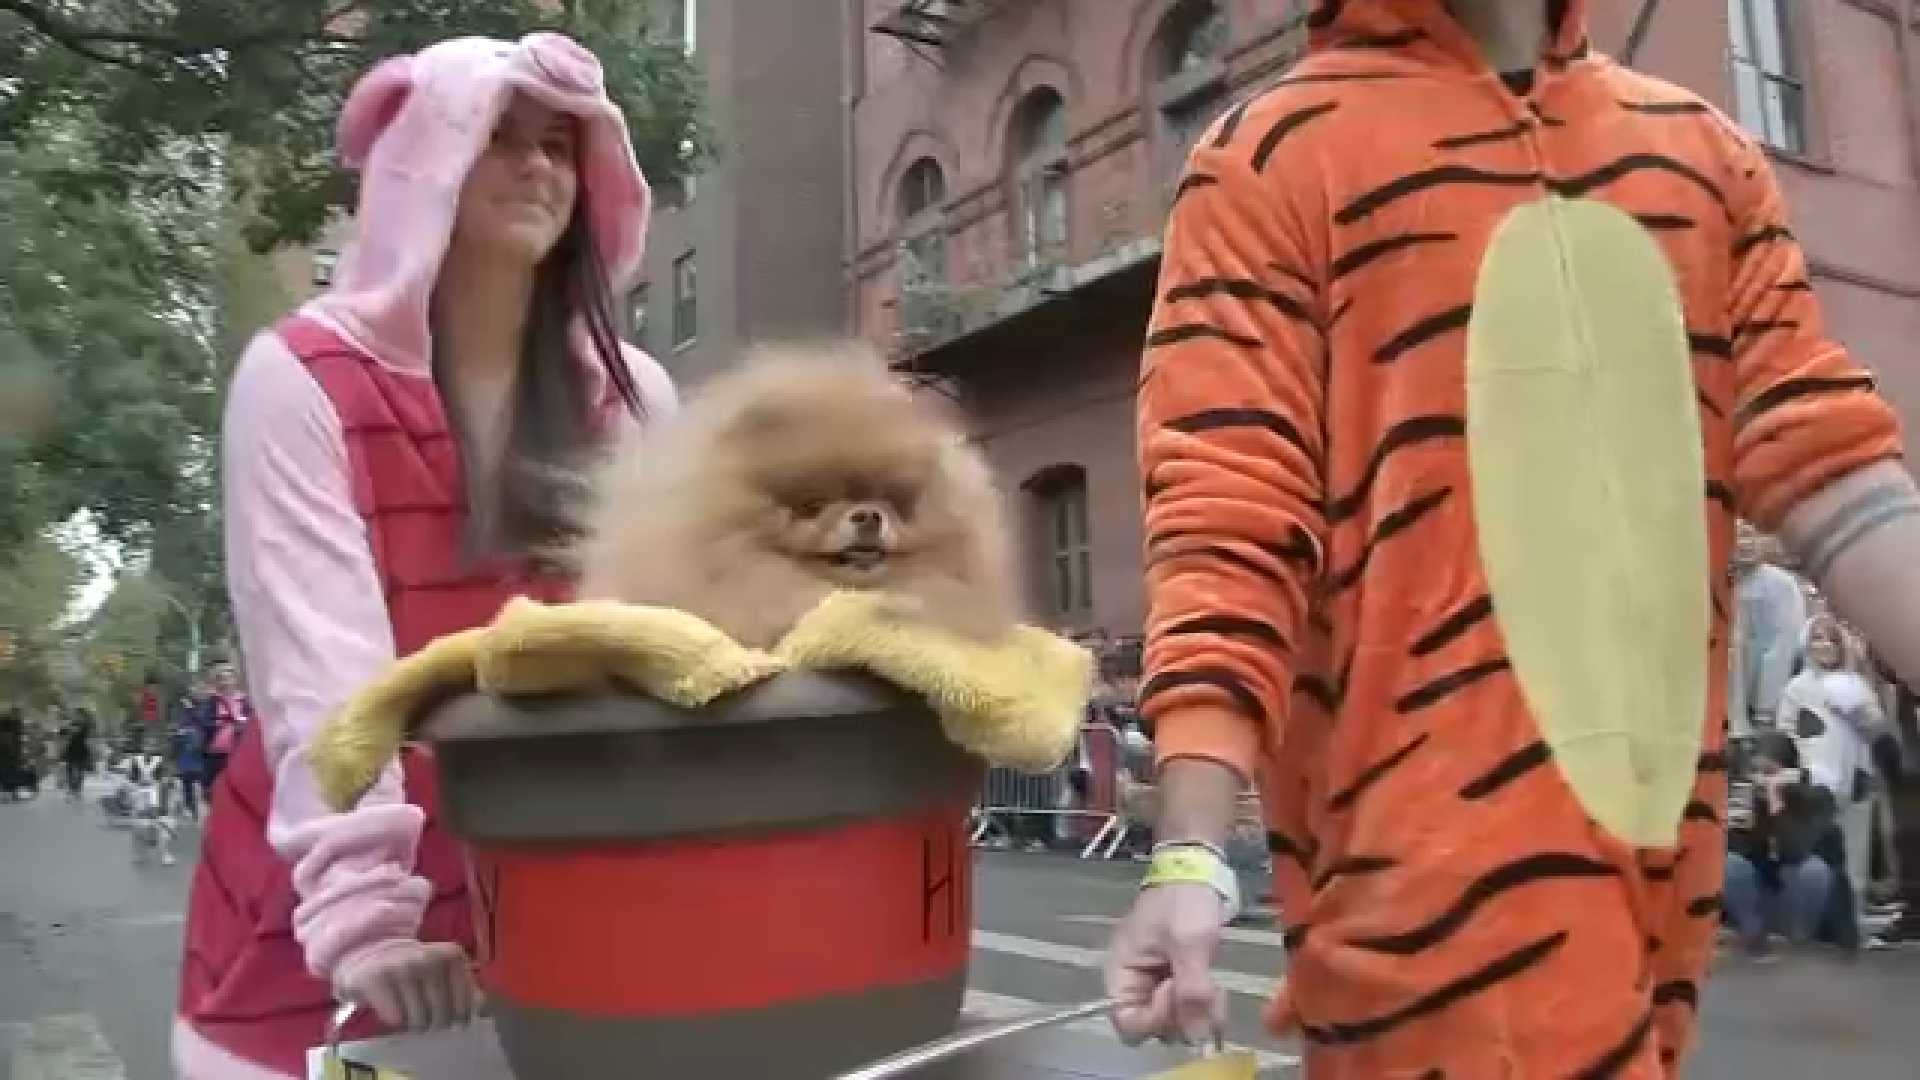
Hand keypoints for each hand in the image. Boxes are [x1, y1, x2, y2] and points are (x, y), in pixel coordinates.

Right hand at [337, 940, 479, 1032]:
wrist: (367, 954)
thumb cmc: (412, 970)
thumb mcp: (443, 971)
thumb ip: (464, 987)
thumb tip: (481, 1007)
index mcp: (452, 955)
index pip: (466, 1005)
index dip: (458, 1018)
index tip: (450, 1020)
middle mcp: (429, 958)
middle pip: (443, 1015)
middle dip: (434, 1023)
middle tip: (426, 1019)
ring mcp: (402, 967)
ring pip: (419, 1020)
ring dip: (413, 1024)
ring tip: (408, 1015)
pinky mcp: (376, 980)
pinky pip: (396, 1019)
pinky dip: (394, 1022)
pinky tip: (391, 1011)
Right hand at [1104, 881, 1227, 1045]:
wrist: (1197, 870)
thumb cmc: (1184, 902)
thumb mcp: (1190, 944)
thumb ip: (1192, 991)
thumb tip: (1197, 1038)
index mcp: (1122, 973)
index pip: (1128, 1023)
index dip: (1154, 1019)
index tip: (1176, 992)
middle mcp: (1135, 984)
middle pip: (1153, 1028)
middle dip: (1182, 1017)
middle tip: (1206, 992)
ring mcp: (1156, 983)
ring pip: (1175, 1022)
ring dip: (1198, 1013)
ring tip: (1216, 990)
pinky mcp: (1176, 980)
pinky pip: (1188, 1008)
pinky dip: (1205, 1006)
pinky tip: (1218, 991)